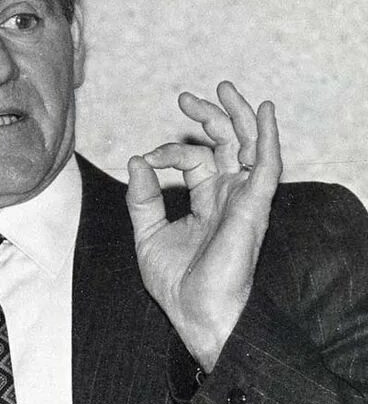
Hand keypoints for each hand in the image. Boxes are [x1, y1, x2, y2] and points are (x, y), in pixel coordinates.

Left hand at [126, 81, 281, 370]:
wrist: (196, 315)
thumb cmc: (176, 282)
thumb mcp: (147, 233)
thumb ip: (142, 197)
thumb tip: (136, 160)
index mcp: (206, 200)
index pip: (193, 159)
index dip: (169, 151)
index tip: (146, 160)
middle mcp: (228, 196)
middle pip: (225, 145)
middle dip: (208, 117)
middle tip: (185, 98)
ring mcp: (243, 199)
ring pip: (248, 146)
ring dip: (238, 116)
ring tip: (223, 89)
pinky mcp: (254, 206)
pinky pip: (267, 165)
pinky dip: (268, 137)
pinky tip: (264, 111)